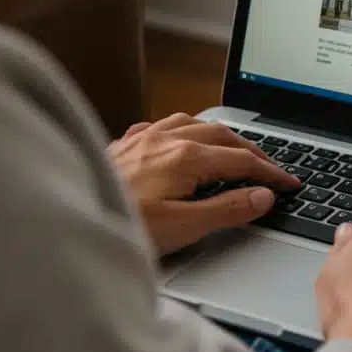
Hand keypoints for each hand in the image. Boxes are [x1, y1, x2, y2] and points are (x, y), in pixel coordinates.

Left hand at [108, 114, 300, 254]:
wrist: (60, 222)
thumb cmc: (120, 226)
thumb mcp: (183, 228)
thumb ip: (227, 210)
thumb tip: (263, 197)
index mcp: (185, 157)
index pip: (242, 161)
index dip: (272, 173)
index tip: (291, 184)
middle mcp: (165, 140)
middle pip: (222, 136)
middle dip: (252, 150)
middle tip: (271, 168)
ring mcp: (141, 139)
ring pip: (192, 123)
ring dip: (220, 135)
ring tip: (234, 149)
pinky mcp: (122, 146)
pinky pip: (161, 126)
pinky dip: (183, 130)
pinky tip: (179, 140)